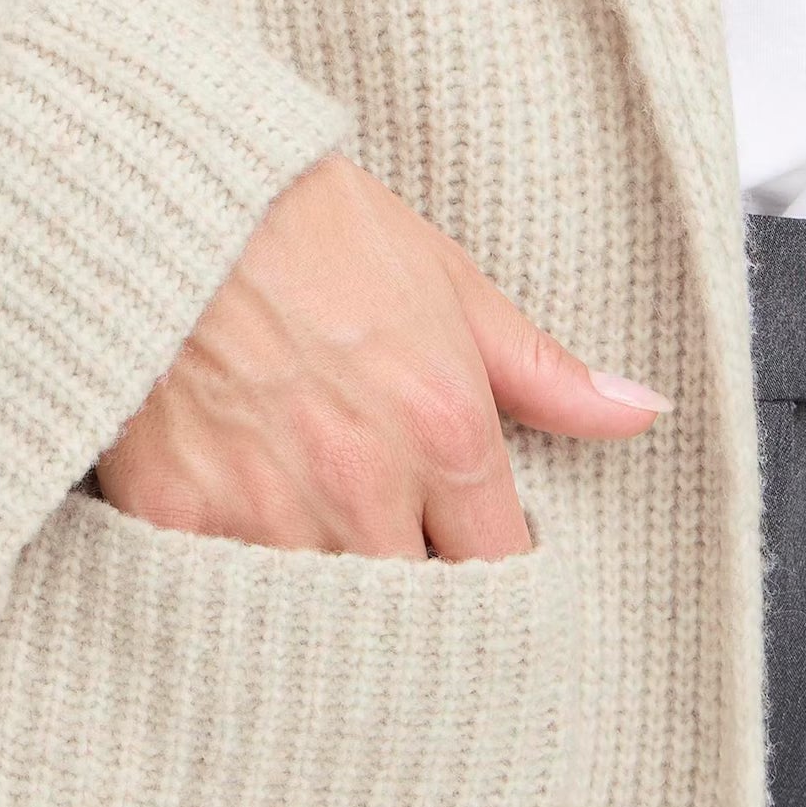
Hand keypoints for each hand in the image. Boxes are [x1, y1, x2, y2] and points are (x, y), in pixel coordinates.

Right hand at [97, 155, 667, 560]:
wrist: (166, 192)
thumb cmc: (307, 227)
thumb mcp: (445, 284)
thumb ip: (540, 371)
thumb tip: (639, 414)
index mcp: (443, 430)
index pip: (500, 567)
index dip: (490, 580)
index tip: (468, 568)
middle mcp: (362, 483)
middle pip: (414, 611)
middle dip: (410, 605)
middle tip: (390, 580)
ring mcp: (265, 507)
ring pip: (321, 614)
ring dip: (323, 608)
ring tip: (312, 585)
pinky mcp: (176, 516)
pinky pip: (220, 597)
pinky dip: (230, 593)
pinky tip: (230, 568)